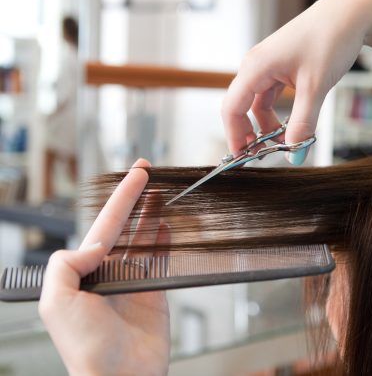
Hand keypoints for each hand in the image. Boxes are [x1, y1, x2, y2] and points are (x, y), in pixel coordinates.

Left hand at [39, 159, 170, 375]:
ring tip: (161, 193)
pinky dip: (164, 240)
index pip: (104, 225)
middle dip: (135, 198)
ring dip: (151, 214)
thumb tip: (95, 244)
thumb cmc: (87, 349)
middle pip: (124, 225)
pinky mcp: (155, 291)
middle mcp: (108, 271)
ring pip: (144, 237)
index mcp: (84, 271)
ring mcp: (133, 280)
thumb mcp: (56, 303)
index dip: (121, 197)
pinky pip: (161, 258)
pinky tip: (166, 224)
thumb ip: (66, 264)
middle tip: (147, 172)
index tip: (137, 174)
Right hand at [222, 0, 371, 163]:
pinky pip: (270, 96)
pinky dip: (277, 114)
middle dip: (250, 133)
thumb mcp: (315, 87)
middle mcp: (256, 65)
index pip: (232, 108)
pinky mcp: (280, 67)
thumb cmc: (330, 40)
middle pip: (241, 107)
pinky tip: (291, 125)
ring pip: (258, 104)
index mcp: (256, 67)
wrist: (349, 14)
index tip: (242, 159)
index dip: (234, 135)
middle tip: (264, 156)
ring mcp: (267, 66)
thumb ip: (303, 123)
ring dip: (267, 125)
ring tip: (284, 143)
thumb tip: (294, 155)